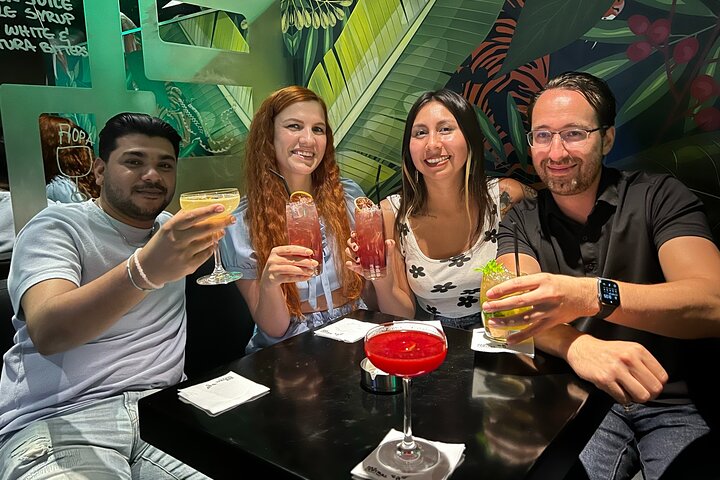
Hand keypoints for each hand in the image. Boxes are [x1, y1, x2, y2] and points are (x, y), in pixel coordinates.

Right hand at [137, 203, 234, 284]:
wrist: (148, 268)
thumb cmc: (159, 246)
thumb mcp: (166, 229)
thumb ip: (181, 219)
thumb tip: (198, 208)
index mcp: (172, 228)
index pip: (193, 216)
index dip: (208, 211)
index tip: (221, 207)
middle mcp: (178, 240)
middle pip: (205, 229)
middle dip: (221, 223)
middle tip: (231, 219)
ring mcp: (184, 253)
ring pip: (208, 241)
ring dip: (217, 236)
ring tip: (220, 232)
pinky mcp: (189, 265)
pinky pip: (206, 254)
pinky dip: (211, 248)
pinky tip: (212, 244)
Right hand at [261, 245, 317, 286]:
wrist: (268, 278)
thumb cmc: (280, 266)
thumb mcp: (283, 258)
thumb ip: (294, 255)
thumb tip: (311, 256)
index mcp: (276, 251)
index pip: (290, 249)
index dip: (301, 250)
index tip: (310, 252)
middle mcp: (273, 259)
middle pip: (291, 260)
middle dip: (305, 262)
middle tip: (314, 263)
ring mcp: (272, 269)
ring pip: (290, 269)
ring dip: (303, 270)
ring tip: (311, 271)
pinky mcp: (274, 278)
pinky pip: (289, 278)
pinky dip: (299, 278)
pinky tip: (307, 277)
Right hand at [344, 232, 394, 280]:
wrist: (384, 278)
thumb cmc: (385, 264)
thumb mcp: (388, 256)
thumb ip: (389, 248)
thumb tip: (389, 241)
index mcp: (367, 245)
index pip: (358, 237)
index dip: (354, 235)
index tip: (354, 234)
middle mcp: (361, 251)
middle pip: (351, 243)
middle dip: (351, 244)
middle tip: (356, 247)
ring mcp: (358, 259)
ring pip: (349, 253)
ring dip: (351, 254)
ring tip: (357, 258)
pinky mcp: (358, 268)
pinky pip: (351, 266)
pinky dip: (350, 265)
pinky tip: (351, 264)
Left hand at [482, 273, 596, 343]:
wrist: (584, 296)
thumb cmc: (564, 285)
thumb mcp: (546, 278)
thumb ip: (528, 283)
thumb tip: (508, 288)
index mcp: (542, 281)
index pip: (517, 284)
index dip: (501, 289)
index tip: (490, 294)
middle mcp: (545, 295)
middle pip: (518, 301)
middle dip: (500, 305)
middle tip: (487, 307)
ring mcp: (548, 310)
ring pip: (524, 318)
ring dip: (506, 322)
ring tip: (493, 322)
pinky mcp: (551, 322)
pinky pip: (533, 331)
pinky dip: (520, 336)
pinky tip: (509, 339)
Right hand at [566, 335, 667, 403]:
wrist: (581, 348)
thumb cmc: (607, 352)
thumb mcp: (628, 349)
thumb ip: (644, 363)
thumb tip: (658, 384)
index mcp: (638, 350)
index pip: (662, 377)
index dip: (657, 386)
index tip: (649, 387)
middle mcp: (629, 358)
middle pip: (654, 389)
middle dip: (649, 395)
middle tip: (639, 393)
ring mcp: (616, 369)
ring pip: (641, 396)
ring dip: (636, 398)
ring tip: (628, 392)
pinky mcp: (604, 379)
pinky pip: (623, 398)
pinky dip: (622, 399)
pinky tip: (616, 390)